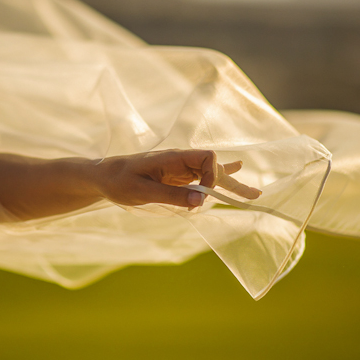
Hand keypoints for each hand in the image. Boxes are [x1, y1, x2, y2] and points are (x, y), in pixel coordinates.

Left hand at [92, 149, 260, 208]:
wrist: (104, 175)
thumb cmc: (119, 181)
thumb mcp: (141, 191)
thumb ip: (172, 195)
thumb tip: (201, 202)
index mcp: (173, 157)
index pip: (206, 158)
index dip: (212, 175)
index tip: (203, 196)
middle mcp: (181, 160)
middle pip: (214, 166)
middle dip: (232, 182)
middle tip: (255, 196)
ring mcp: (181, 169)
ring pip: (211, 174)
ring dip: (232, 184)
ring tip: (255, 194)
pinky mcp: (178, 178)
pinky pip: (202, 178)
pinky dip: (220, 178)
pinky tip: (237, 172)